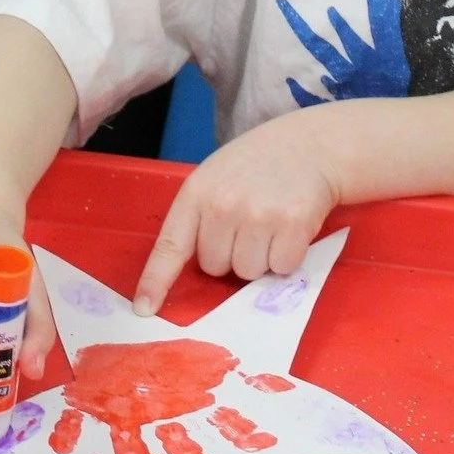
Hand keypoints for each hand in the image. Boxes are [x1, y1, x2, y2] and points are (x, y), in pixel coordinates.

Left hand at [134, 115, 341, 313]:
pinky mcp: (292, 226)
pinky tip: (289, 229)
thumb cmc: (256, 165)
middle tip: (247, 223)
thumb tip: (200, 270)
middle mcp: (223, 206)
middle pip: (215, 268)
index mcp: (196, 193)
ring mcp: (258, 216)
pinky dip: (287, 256)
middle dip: (230, 254)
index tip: (143, 309)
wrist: (309, 145)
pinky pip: (280, 268)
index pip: (170, 245)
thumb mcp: (214, 178)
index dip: (156, 280)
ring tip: (269, 224)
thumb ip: (200, 217)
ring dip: (260, 258)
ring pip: (248, 273)